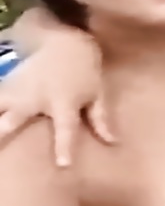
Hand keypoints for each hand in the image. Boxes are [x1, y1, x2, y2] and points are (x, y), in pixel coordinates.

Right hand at [0, 34, 114, 165]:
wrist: (65, 41)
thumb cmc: (84, 71)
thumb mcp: (96, 93)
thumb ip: (101, 119)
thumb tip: (113, 142)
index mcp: (64, 103)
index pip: (66, 128)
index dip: (65, 146)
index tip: (62, 164)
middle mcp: (37, 98)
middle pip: (15, 119)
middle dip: (2, 132)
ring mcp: (19, 89)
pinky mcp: (7, 82)